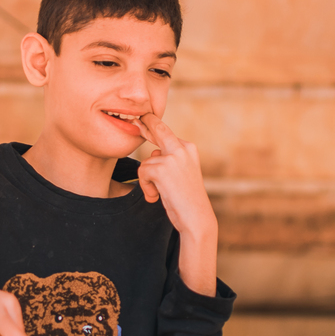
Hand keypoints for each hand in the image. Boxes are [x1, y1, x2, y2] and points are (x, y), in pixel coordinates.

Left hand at [136, 114, 217, 295]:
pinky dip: (145, 186)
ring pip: (146, 162)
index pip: (167, 133)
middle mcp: (183, 148)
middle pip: (159, 129)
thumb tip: (153, 153)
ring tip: (159, 193)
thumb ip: (168, 161)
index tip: (144, 117)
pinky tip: (156, 197)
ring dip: (147, 180)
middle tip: (138, 118)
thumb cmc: (186, 199)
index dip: (153, 126)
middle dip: (147, 122)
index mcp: (189, 148)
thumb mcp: (180, 174)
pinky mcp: (162, 168)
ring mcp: (173, 157)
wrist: (196, 217)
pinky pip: (143, 172)